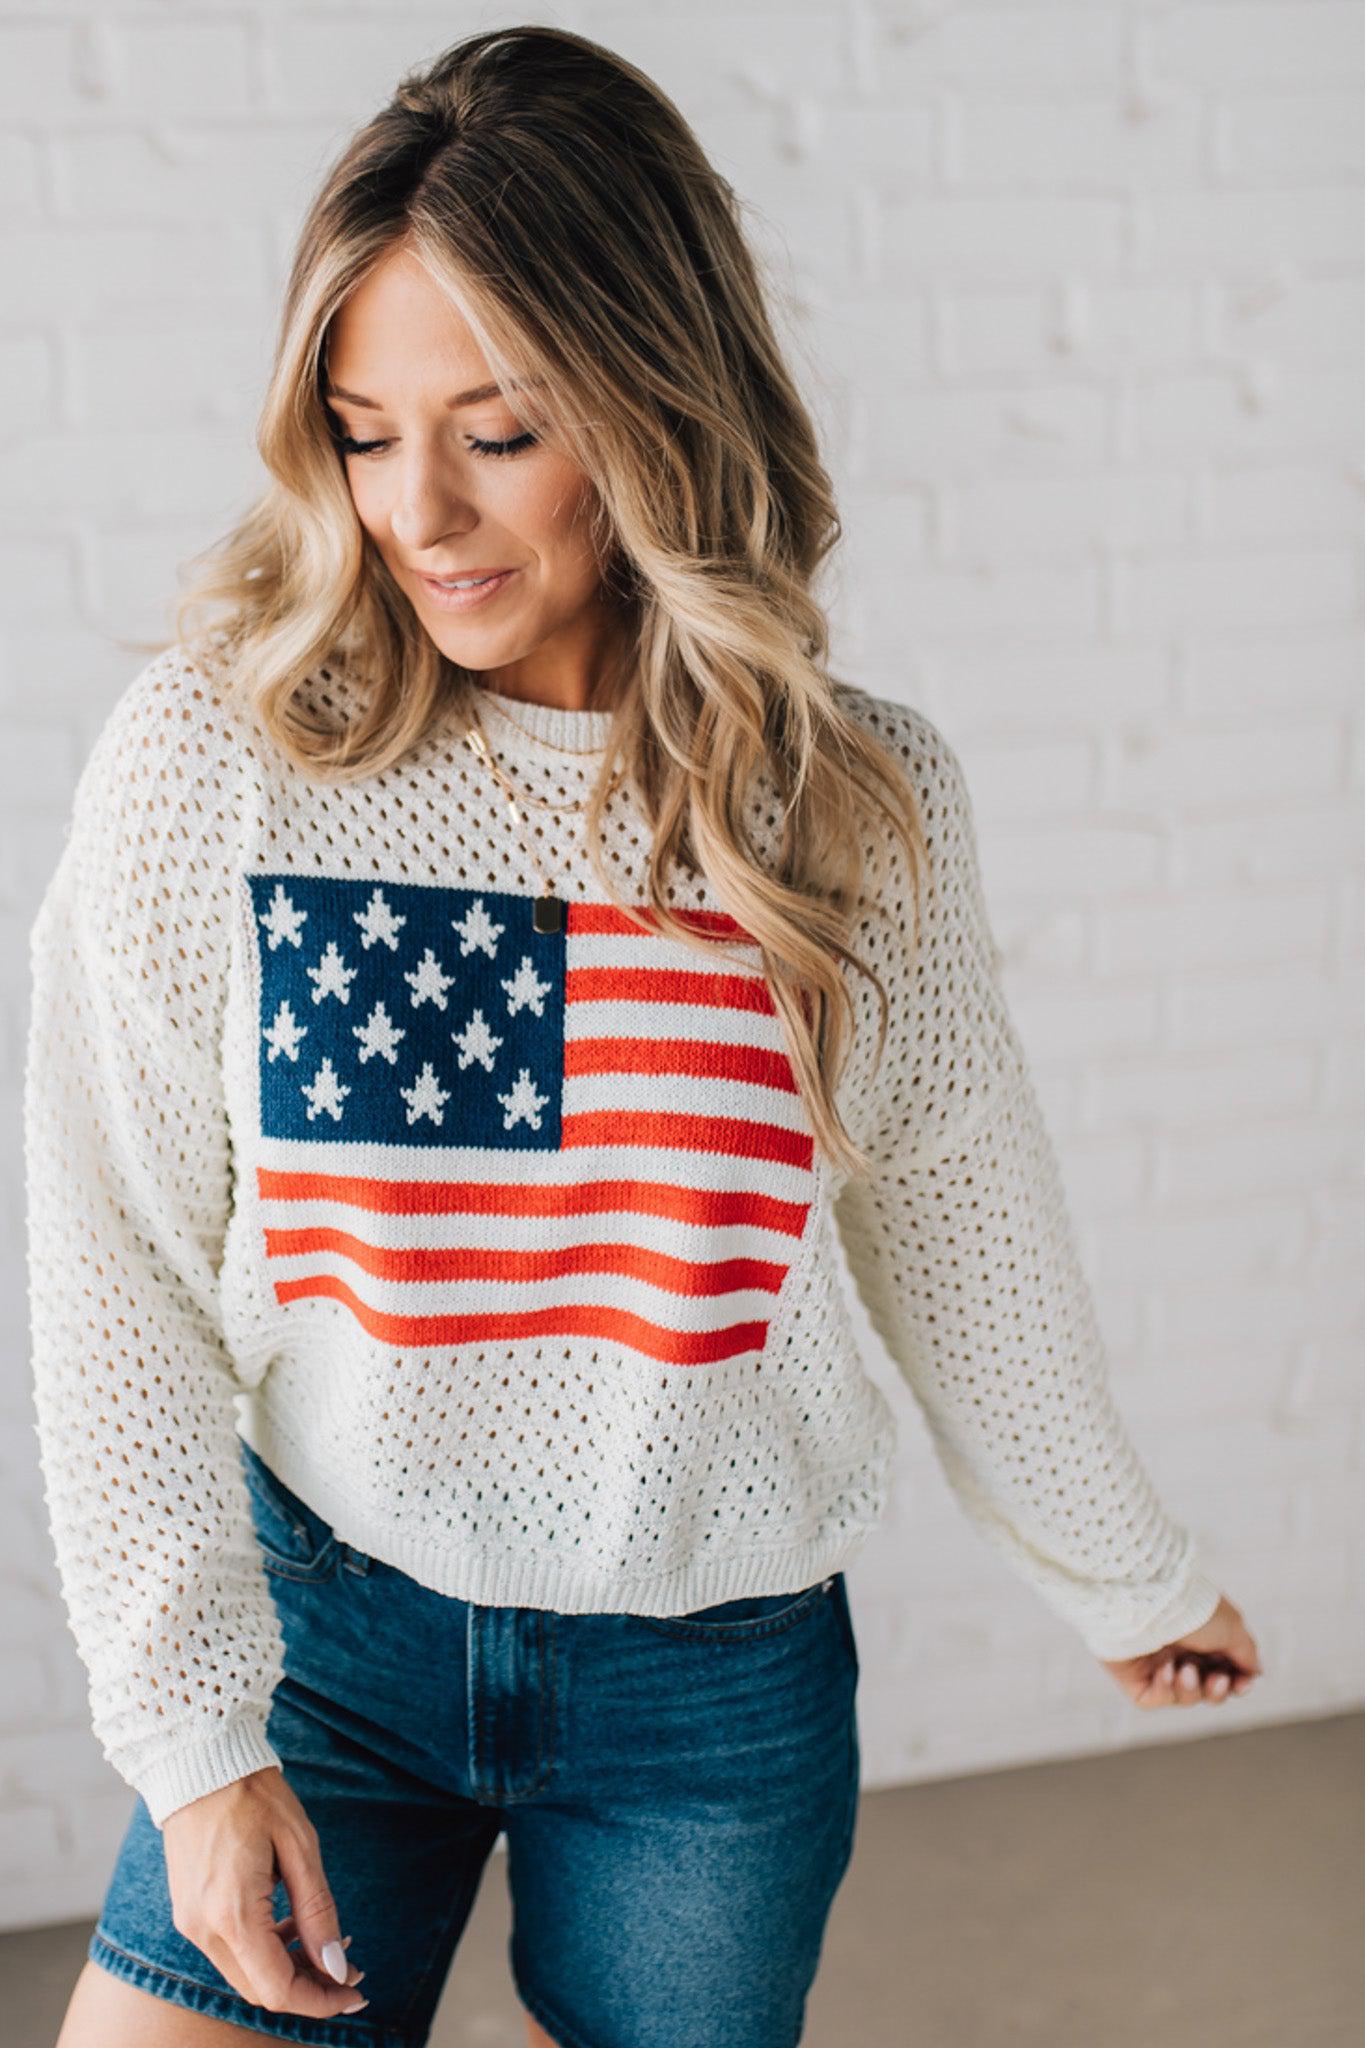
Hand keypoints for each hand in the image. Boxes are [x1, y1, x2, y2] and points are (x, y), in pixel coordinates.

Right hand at [162, 1764, 368, 2018]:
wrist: (198, 1762)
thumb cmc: (252, 1795)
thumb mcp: (299, 1846)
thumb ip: (317, 1911)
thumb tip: (336, 1966)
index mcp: (232, 1915)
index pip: (278, 1990)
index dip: (321, 2000)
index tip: (357, 1991)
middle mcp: (204, 1930)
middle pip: (261, 1990)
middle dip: (309, 1988)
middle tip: (350, 1969)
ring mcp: (191, 1923)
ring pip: (245, 1974)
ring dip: (288, 1970)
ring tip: (328, 1942)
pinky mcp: (189, 1912)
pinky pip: (230, 1951)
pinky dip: (264, 1951)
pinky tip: (292, 1925)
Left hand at [1099, 1593, 1262, 1710]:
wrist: (1148, 1602)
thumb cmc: (1191, 1609)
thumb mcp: (1232, 1627)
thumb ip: (1246, 1653)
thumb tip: (1255, 1671)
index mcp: (1202, 1636)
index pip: (1224, 1671)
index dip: (1237, 1684)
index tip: (1243, 1683)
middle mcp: (1179, 1650)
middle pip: (1206, 1690)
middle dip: (1216, 1691)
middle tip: (1217, 1680)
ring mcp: (1154, 1663)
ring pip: (1184, 1697)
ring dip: (1190, 1689)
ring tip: (1185, 1669)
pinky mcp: (1133, 1675)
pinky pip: (1155, 1699)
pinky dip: (1165, 1690)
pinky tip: (1164, 1670)